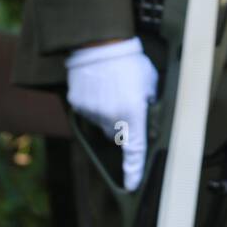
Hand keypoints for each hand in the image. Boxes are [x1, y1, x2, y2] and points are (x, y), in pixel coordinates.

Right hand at [65, 37, 158, 190]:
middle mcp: (111, 118)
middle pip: (116, 134)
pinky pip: (88, 111)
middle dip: (122, 124)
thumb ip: (148, 103)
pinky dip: (93, 103)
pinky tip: (98, 86)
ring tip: (111, 87)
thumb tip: (147, 115)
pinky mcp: (77, 103)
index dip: (134, 170)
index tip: (132, 184)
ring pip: (101, 122)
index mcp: (132, 114)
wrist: (99, 42)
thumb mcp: (148, 83)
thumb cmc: (129, 60)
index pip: (135, 151)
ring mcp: (92, 112)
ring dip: (107, 112)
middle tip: (125, 102)